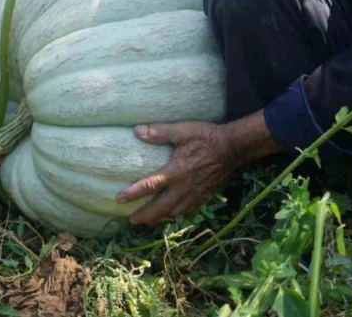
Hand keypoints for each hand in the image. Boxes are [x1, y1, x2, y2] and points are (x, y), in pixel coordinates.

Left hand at [116, 122, 237, 223]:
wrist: (232, 148)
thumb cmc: (206, 137)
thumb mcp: (183, 130)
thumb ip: (160, 132)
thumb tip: (137, 131)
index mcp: (176, 171)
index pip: (150, 186)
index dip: (133, 194)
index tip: (119, 200)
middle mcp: (184, 187)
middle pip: (160, 208)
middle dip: (144, 216)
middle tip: (131, 219)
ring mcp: (194, 194)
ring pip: (173, 213)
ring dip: (158, 218)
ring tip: (148, 219)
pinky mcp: (203, 196)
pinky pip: (186, 211)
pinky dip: (175, 215)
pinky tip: (170, 213)